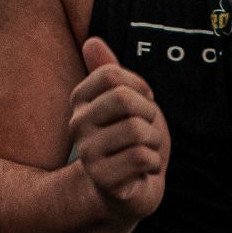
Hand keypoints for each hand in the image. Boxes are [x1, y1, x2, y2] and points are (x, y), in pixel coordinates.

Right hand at [70, 36, 168, 226]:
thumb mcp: (124, 103)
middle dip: (149, 115)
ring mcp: (88, 153)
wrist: (126, 191)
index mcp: (81, 101)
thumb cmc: (128, 142)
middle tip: (146, 132)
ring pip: (137, 130)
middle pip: (124, 99)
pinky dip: (154, 164)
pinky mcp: (103, 179)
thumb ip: (109, 72)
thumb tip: (92, 40)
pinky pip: (142, 157)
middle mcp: (77, 125)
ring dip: (154, 142)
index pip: (112, 75)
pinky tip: (143, 171)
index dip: (139, 87)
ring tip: (144, 152)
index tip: (142, 103)